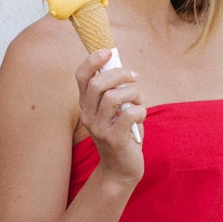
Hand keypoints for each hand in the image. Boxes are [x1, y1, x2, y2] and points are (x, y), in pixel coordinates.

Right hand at [76, 50, 145, 182]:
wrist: (121, 169)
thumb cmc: (123, 134)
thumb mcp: (116, 110)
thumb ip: (117, 92)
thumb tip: (125, 70)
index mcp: (86, 105)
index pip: (81, 76)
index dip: (93, 60)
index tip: (109, 52)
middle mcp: (88, 115)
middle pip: (97, 83)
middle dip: (120, 74)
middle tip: (134, 77)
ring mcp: (98, 128)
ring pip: (113, 97)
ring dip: (132, 94)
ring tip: (138, 102)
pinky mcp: (113, 139)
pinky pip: (128, 114)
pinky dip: (140, 110)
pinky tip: (141, 116)